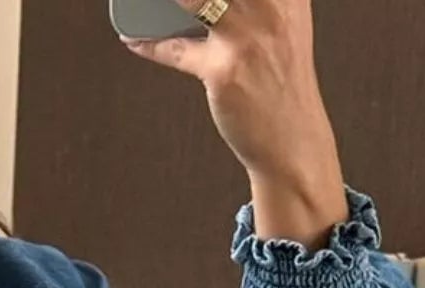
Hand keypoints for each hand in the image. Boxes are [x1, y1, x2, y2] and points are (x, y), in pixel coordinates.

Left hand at [120, 0, 347, 239]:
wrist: (292, 138)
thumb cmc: (280, 78)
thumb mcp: (282, 24)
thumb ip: (257, 0)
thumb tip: (186, 2)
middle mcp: (270, 5)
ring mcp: (247, 37)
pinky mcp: (223, 72)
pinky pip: (175, 51)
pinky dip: (149, 43)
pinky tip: (132, 38)